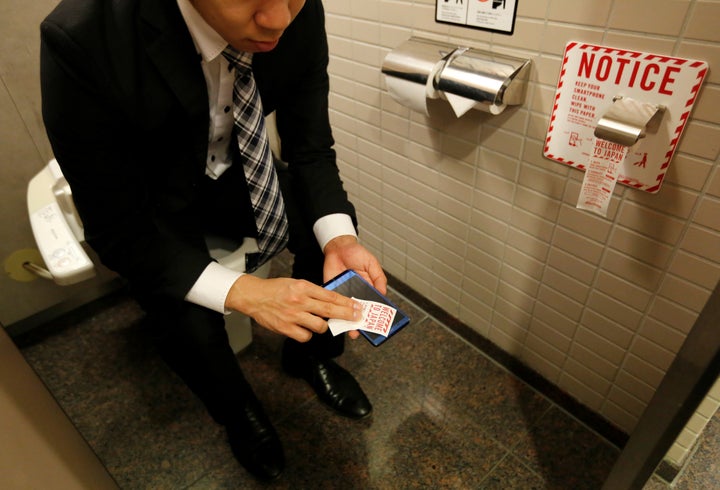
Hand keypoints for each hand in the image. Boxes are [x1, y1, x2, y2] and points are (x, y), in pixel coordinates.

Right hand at [225, 275, 361, 341]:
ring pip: (319, 326)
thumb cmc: (276, 289)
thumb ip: (313, 292)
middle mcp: (300, 301)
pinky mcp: (286, 328)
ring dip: (323, 326)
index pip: (330, 295)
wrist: (254, 296)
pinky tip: (304, 328)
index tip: (356, 306)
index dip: (346, 302)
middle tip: (356, 318)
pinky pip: (305, 336)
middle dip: (346, 315)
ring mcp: (293, 316)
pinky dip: (307, 334)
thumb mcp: (296, 283)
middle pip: (329, 310)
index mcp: (303, 287)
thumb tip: (331, 301)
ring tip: (318, 322)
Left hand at [322, 235, 387, 338]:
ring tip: (351, 330)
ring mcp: (343, 294)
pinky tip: (337, 320)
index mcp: (367, 289)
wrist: (339, 246)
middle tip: (362, 332)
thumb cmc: (357, 254)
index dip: (375, 315)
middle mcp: (355, 294)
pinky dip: (333, 312)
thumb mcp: (372, 264)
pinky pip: (332, 304)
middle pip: (358, 311)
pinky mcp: (331, 292)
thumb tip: (384, 295)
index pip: (372, 305)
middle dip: (360, 322)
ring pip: (345, 311)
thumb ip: (379, 279)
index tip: (378, 325)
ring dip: (347, 321)